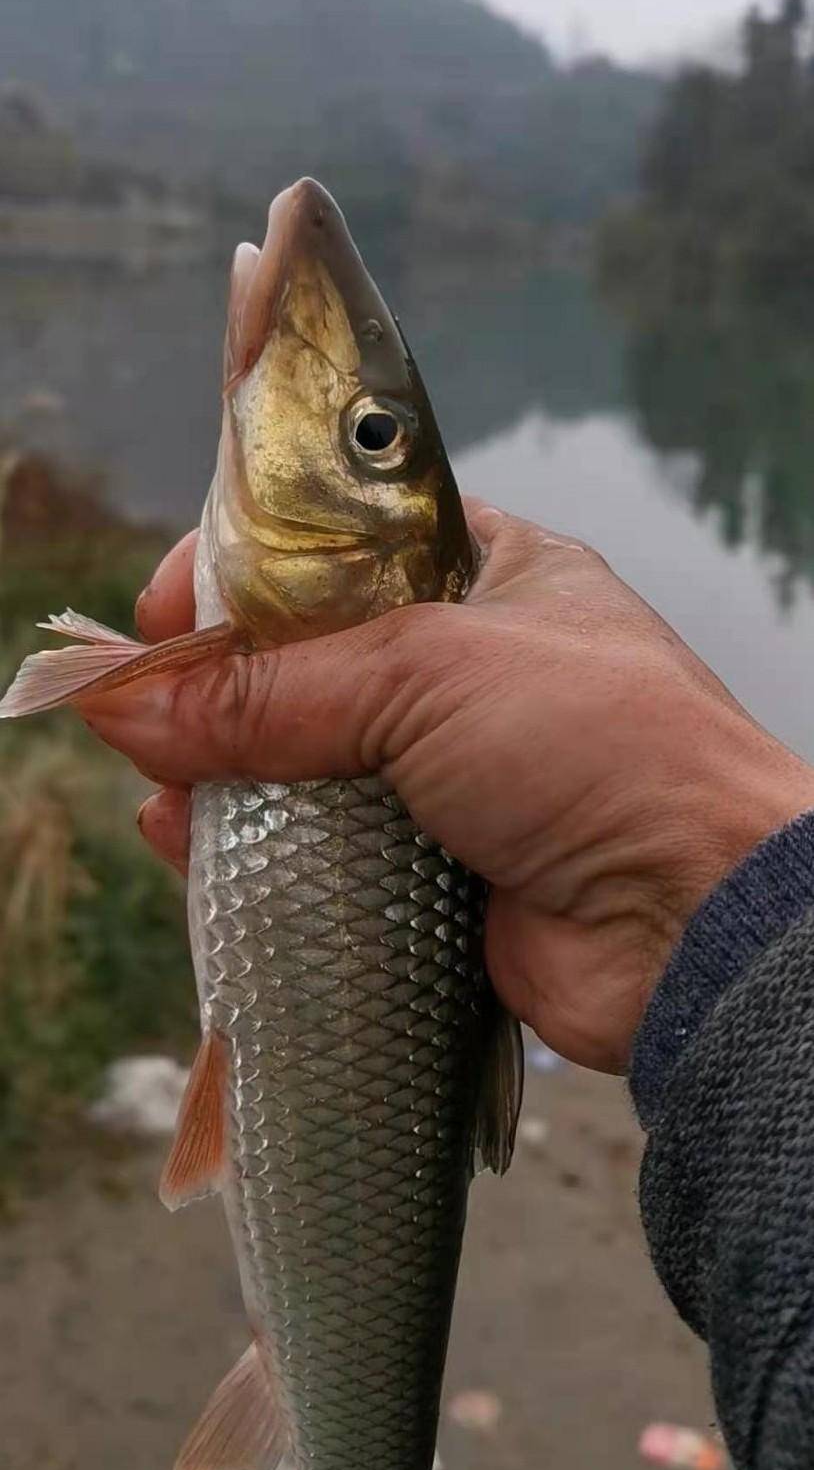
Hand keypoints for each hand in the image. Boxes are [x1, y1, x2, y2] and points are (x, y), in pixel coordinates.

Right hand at [81, 501, 813, 1072]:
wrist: (695, 921)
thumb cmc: (598, 747)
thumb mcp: (428, 676)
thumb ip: (274, 688)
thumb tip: (128, 699)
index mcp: (494, 576)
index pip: (343, 549)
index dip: (249, 568)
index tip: (168, 606)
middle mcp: (473, 672)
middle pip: (310, 664)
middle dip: (221, 688)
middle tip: (146, 712)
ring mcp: (454, 777)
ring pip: (306, 766)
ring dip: (227, 779)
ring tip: (163, 794)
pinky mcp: (435, 872)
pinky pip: (321, 853)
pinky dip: (257, 852)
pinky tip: (195, 850)